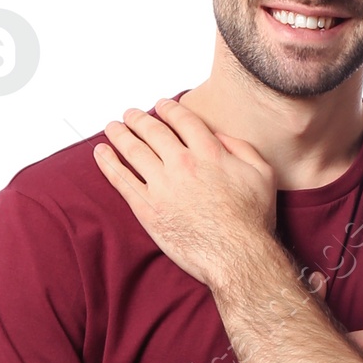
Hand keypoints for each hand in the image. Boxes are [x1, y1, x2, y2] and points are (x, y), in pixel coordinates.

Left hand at [93, 95, 276, 289]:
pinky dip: (108, 163)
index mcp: (209, 152)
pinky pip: (121, 180)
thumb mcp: (261, 174)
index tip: (162, 106)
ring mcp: (162, 186)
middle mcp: (182, 163)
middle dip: (139, 118)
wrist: (237, 256)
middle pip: (153, 131)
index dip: (169, 109)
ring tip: (112, 127)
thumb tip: (220, 138)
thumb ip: (241, 149)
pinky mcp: (148, 209)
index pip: (183, 120)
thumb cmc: (251, 221)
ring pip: (134, 150)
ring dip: (120, 134)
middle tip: (131, 114)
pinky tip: (100, 152)